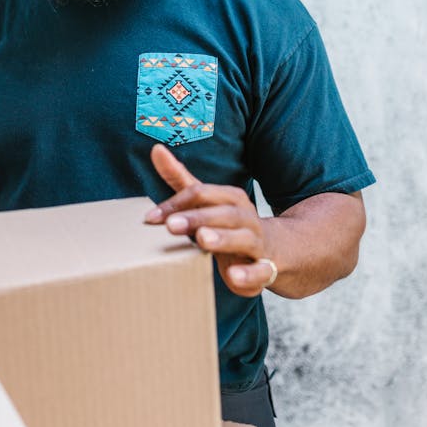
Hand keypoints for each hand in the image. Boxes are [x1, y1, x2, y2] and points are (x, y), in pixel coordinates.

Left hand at [145, 144, 276, 297]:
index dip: (175, 204)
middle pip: (223, 213)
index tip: (150, 219)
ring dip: (223, 238)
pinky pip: (261, 271)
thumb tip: (156, 149)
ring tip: (203, 239)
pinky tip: (234, 277)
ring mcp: (257, 242)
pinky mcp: (265, 268)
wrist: (276, 250)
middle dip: (197, 218)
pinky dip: (249, 274)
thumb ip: (180, 178)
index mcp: (231, 198)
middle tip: (172, 225)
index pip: (202, 193)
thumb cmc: (229, 224)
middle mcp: (245, 217)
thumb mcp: (206, 201)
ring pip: (242, 238)